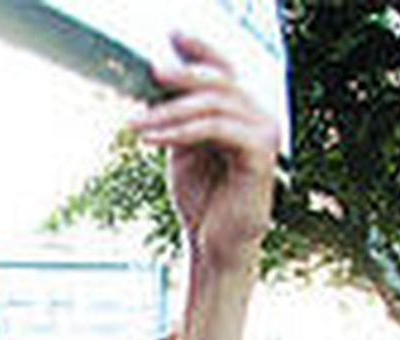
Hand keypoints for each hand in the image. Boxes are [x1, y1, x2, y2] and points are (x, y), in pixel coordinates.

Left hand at [132, 33, 279, 269]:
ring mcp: (264, 134)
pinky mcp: (260, 154)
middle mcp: (259, 117)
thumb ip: (178, 116)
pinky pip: (215, 130)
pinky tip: (152, 138)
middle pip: (218, 82)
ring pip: (213, 106)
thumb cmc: (202, 199)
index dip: (200, 50)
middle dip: (180, 77)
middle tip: (150, 73)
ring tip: (136, 124)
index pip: (224, 70)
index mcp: (242, 113)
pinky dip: (180, 132)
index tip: (173, 35)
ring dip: (169, 112)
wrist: (214, 244)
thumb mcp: (183, 148)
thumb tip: (157, 80)